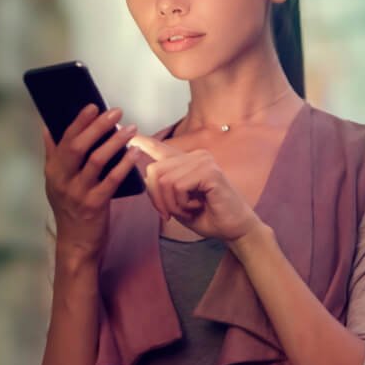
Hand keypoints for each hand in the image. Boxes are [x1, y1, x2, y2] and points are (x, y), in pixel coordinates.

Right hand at [42, 104, 140, 260]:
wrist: (76, 243)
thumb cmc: (70, 207)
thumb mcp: (56, 182)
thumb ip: (53, 155)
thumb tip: (48, 127)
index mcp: (53, 171)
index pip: (64, 140)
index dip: (79, 122)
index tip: (93, 105)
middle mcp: (62, 181)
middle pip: (79, 147)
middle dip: (98, 127)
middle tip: (116, 112)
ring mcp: (78, 193)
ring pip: (96, 161)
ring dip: (115, 142)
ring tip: (130, 128)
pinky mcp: (95, 205)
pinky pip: (112, 180)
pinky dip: (124, 164)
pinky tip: (135, 152)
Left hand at [127, 135, 263, 241]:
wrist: (234, 228)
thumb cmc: (208, 216)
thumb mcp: (178, 203)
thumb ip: (163, 188)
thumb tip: (146, 174)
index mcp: (188, 162)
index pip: (161, 148)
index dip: (144, 142)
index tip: (130, 136)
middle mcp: (196, 156)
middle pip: (154, 170)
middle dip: (157, 199)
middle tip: (171, 214)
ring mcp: (203, 161)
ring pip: (164, 181)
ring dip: (172, 204)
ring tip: (189, 210)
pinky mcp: (209, 172)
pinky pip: (178, 186)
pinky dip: (182, 204)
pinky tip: (198, 206)